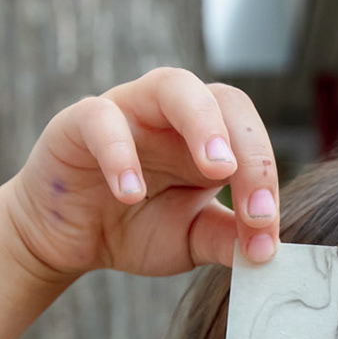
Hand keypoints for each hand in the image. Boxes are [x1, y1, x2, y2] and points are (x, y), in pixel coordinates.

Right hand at [2, 66, 279, 282]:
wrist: (68, 240)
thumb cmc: (134, 227)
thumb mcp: (190, 240)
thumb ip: (227, 240)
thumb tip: (269, 252)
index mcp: (207, 138)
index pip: (251, 138)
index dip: (265, 181)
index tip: (266, 234)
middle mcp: (173, 114)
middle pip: (224, 99)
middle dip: (250, 148)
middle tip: (255, 205)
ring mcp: (128, 110)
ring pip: (172, 86)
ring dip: (203, 124)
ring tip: (217, 169)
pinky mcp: (78, 123)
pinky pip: (102, 120)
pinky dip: (120, 154)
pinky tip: (130, 193)